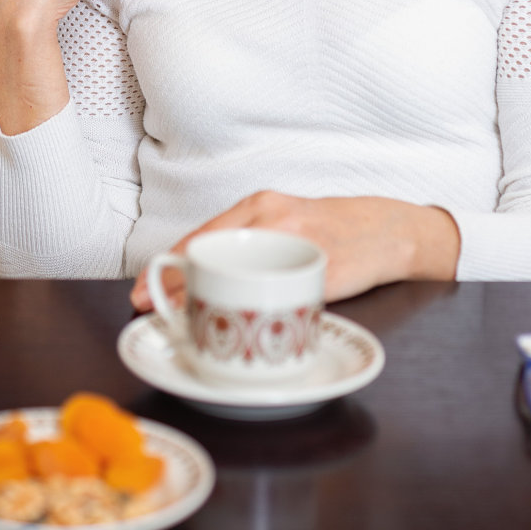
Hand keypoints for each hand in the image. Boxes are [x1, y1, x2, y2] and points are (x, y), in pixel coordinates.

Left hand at [129, 190, 460, 308]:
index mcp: (263, 205)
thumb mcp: (286, 223)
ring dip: (206, 301)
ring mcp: (296, 246)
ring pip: (238, 274)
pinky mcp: (320, 273)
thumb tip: (199, 276)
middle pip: (212, 253)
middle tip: (149, 311)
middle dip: (176, 288)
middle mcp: (275, 218)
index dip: (166, 266)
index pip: (202, 235)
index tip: (140, 291)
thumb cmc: (331, 231)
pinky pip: (276, 296)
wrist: (390, 230)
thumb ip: (251, 242)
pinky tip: (240, 324)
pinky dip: (251, 311)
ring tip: (183, 322)